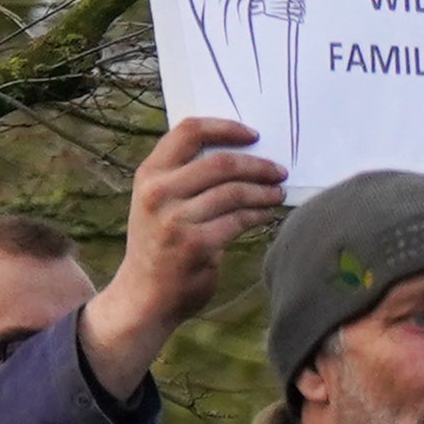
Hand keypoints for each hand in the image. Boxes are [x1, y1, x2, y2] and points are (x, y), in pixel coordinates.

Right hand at [84, 118, 289, 394]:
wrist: (144, 295)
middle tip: (279, 170)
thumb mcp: (159, 202)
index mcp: (149, 174)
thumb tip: (239, 151)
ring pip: (235, 192)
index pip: (188, 132)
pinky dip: (260, 214)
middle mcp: (158, 192)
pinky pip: (239, 220)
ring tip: (278, 193)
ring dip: (264, 191)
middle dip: (257, 165)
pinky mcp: (196, 244)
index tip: (253, 134)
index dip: (225, 127)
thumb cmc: (160, 243)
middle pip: (221, 163)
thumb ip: (184, 176)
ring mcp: (175, 219)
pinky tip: (267, 214)